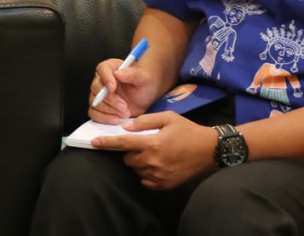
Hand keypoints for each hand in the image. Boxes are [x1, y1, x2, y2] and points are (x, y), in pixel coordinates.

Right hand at [88, 59, 159, 122]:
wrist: (147, 96)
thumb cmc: (145, 83)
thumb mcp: (143, 77)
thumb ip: (132, 74)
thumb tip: (118, 73)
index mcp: (112, 67)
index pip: (102, 69)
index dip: (106, 79)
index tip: (113, 88)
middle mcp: (103, 79)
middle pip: (97, 88)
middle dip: (110, 99)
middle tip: (124, 106)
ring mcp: (99, 94)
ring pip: (95, 102)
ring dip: (109, 110)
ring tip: (125, 113)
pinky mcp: (100, 107)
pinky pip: (94, 113)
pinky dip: (104, 118)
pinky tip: (116, 120)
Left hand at [92, 111, 217, 189]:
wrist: (209, 150)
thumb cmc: (188, 131)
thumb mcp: (169, 118)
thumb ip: (146, 121)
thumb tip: (126, 126)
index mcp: (152, 143)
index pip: (123, 143)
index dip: (107, 143)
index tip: (94, 142)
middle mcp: (152, 161)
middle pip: (128, 159)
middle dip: (131, 151)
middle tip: (145, 144)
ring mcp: (157, 175)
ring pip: (136, 170)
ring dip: (139, 162)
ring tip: (155, 154)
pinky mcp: (162, 185)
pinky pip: (144, 180)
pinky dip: (147, 173)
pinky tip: (159, 164)